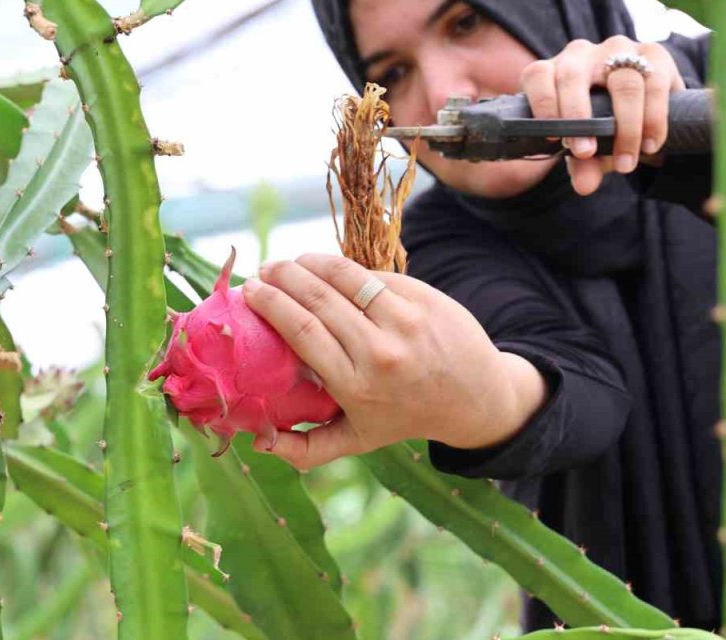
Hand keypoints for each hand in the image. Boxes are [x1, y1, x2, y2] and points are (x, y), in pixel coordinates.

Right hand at [242, 254, 546, 470]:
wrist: (476, 397)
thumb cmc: (404, 418)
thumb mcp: (358, 441)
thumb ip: (306, 449)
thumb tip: (257, 443)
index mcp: (356, 385)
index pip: (302, 332)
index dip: (271, 305)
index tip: (249, 292)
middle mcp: (381, 351)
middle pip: (318, 299)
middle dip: (283, 277)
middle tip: (263, 271)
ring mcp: (406, 320)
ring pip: (346, 277)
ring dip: (310, 263)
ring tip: (290, 263)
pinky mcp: (424, 297)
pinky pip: (374, 276)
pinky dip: (345, 270)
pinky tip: (327, 269)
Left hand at [519, 35, 685, 195]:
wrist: (643, 105)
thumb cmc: (602, 125)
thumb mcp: (588, 147)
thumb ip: (583, 165)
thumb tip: (584, 186)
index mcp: (553, 71)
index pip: (537, 76)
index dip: (543, 105)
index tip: (555, 141)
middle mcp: (581, 54)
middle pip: (572, 77)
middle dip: (579, 119)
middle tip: (586, 154)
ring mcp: (617, 48)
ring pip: (623, 83)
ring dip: (626, 128)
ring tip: (627, 162)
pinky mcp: (653, 52)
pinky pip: (655, 84)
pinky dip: (653, 119)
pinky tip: (650, 145)